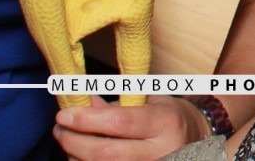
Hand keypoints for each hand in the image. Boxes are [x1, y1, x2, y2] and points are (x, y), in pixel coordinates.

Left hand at [54, 98, 205, 159]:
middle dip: (74, 140)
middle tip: (60, 127)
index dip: (88, 119)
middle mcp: (160, 152)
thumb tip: (78, 100)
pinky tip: (81, 154)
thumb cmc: (168, 118)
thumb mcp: (148, 101)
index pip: (121, 122)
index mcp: (165, 123)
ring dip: (75, 155)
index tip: (65, 113)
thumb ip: (113, 103)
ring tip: (69, 139)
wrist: (194, 140)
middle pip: (105, 153)